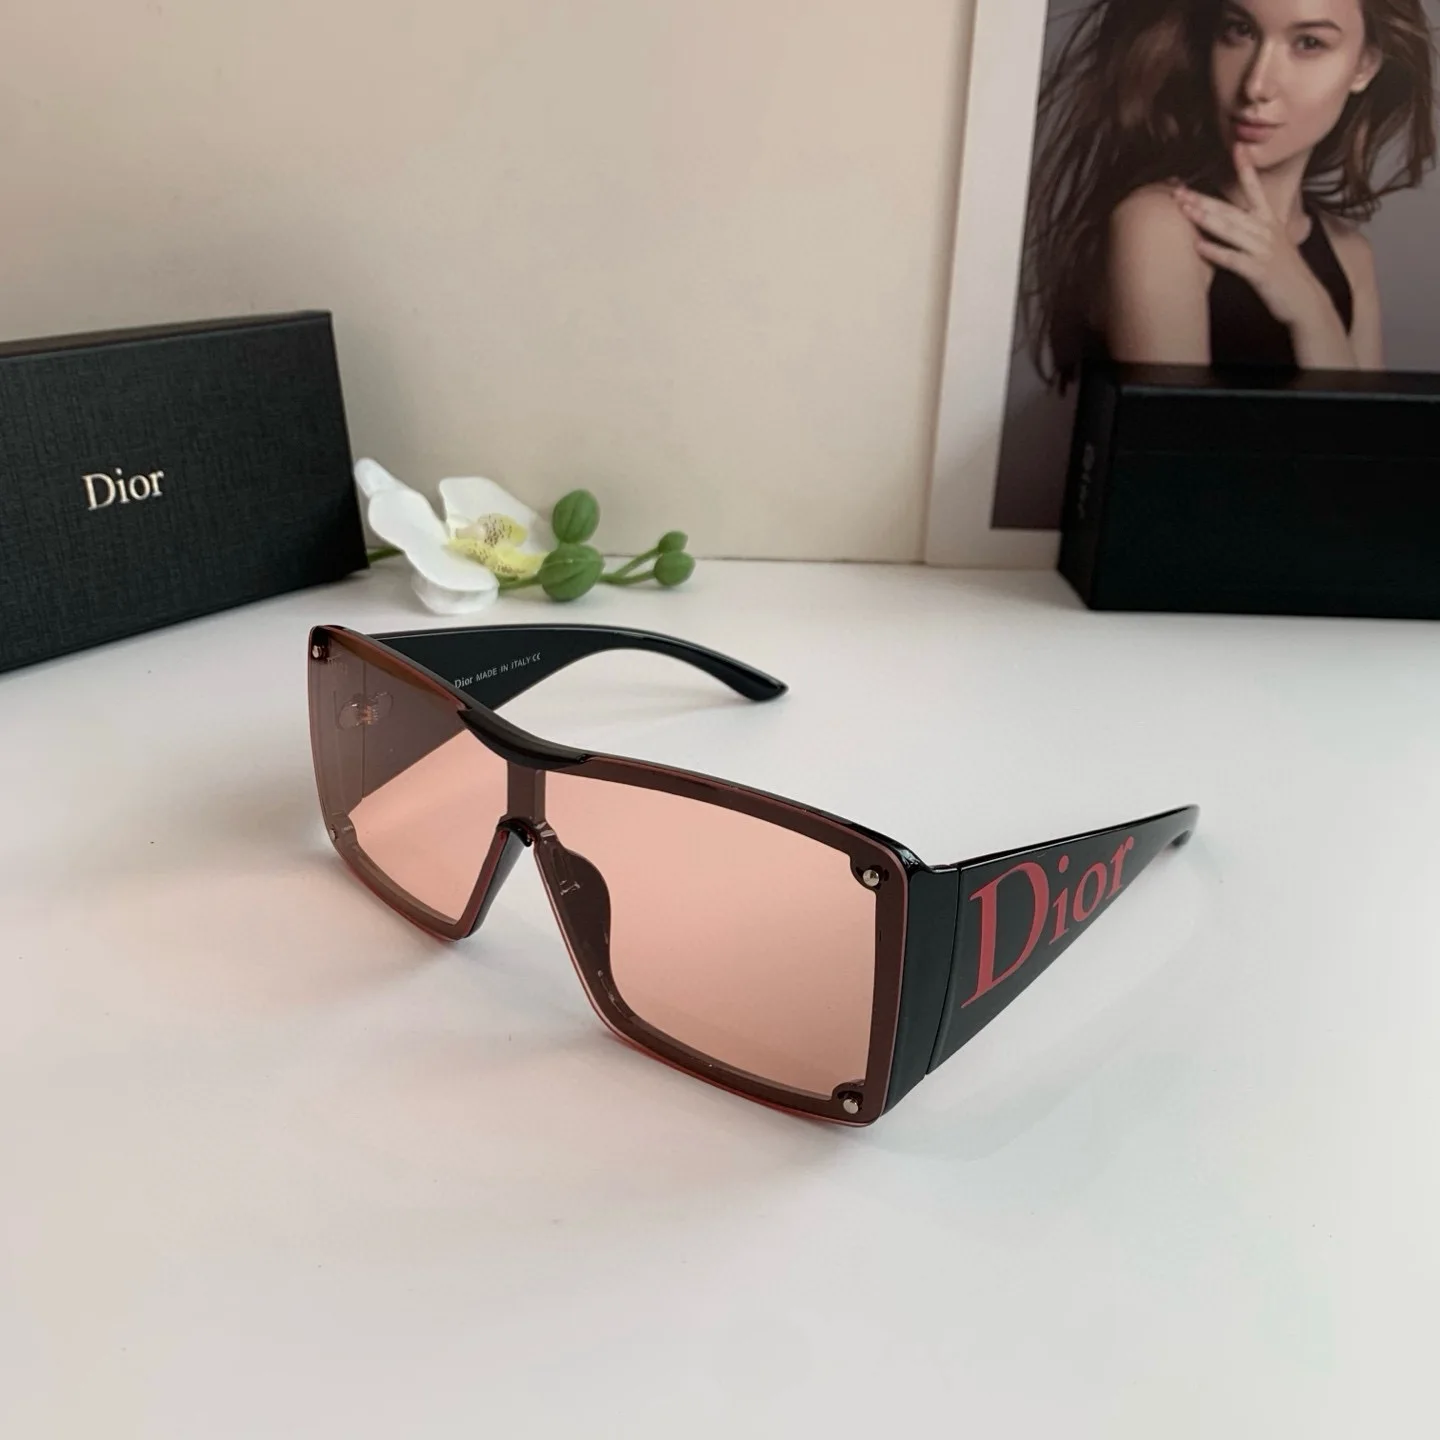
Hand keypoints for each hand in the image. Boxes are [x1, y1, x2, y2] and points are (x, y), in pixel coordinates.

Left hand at [1173, 145, 1352, 363]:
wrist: (1306, 301)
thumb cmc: (1283, 274)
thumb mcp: (1272, 245)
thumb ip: (1253, 230)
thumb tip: (1230, 221)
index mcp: (1270, 223)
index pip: (1256, 190)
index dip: (1246, 169)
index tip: (1237, 147)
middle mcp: (1267, 232)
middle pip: (1231, 211)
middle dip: (1203, 199)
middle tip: (1178, 190)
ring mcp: (1264, 251)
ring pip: (1231, 230)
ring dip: (1206, 219)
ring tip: (1184, 210)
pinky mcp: (1260, 272)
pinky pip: (1234, 260)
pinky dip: (1216, 252)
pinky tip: (1198, 247)